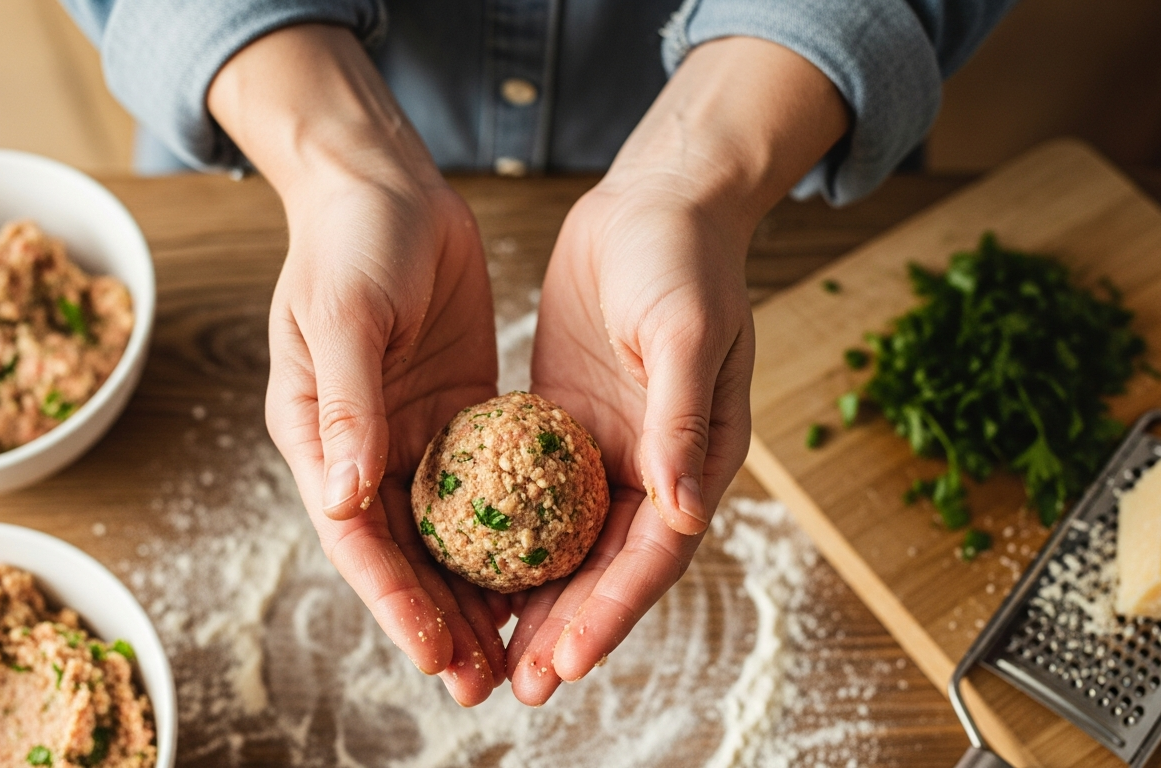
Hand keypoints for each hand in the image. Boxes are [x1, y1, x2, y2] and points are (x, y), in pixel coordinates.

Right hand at [209, 25, 507, 704]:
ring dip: (475, 590)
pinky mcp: (457, 407)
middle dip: (439, 620)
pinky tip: (539, 566)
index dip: (395, 602)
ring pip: (446, 532)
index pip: (358, 539)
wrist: (384, 182)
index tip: (436, 653)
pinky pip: (484, 484)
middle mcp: (364, 447)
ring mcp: (413, 430)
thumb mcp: (345, 315)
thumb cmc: (349, 241)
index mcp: (319, 436)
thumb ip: (347, 404)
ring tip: (514, 649)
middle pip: (403, 554)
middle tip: (483, 682)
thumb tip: (347, 498)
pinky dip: (505, 529)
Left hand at [506, 37, 849, 703]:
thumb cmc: (683, 259)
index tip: (566, 660)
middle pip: (604, 567)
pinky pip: (531, 491)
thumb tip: (680, 510)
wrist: (656, 200)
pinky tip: (465, 563)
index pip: (651, 555)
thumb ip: (681, 420)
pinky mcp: (564, 421)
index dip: (610, 612)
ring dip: (532, 596)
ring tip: (488, 650)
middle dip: (565, 627)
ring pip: (564, 541)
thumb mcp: (685, 332)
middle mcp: (652, 466)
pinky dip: (506, 532)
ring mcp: (604, 447)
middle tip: (517, 684)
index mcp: (695, 458)